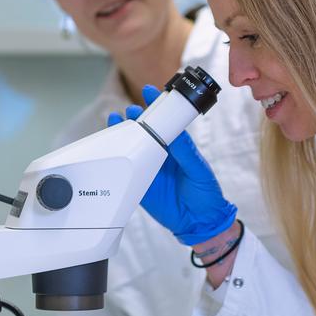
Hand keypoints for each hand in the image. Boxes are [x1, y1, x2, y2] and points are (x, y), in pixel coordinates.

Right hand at [109, 85, 237, 245]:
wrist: (199, 223)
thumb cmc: (206, 194)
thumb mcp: (199, 170)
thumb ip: (186, 152)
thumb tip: (175, 133)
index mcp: (177, 147)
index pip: (164, 122)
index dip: (156, 105)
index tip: (149, 91)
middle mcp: (160, 155)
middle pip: (144, 131)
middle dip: (135, 118)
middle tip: (130, 110)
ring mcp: (148, 169)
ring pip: (131, 148)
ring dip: (122, 134)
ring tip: (115, 122)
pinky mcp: (139, 185)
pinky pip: (125, 171)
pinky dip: (115, 161)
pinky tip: (109, 150)